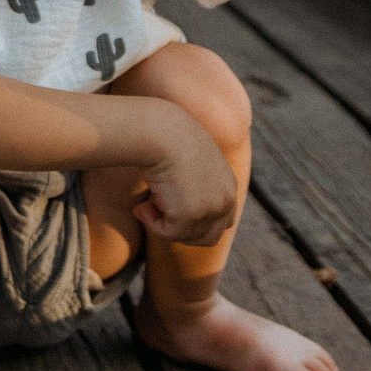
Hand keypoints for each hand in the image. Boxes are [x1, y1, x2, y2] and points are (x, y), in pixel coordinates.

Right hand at [133, 109, 237, 247]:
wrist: (161, 132)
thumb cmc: (168, 137)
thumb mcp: (190, 159)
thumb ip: (193, 182)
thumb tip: (176, 200)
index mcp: (228, 185)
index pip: (223, 219)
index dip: (199, 223)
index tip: (173, 214)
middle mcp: (226, 199)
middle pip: (210, 237)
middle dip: (184, 233)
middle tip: (159, 217)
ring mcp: (211, 209)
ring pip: (188, 238)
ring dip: (166, 228)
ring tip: (146, 208)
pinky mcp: (191, 216)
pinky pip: (168, 234)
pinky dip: (152, 224)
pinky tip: (142, 207)